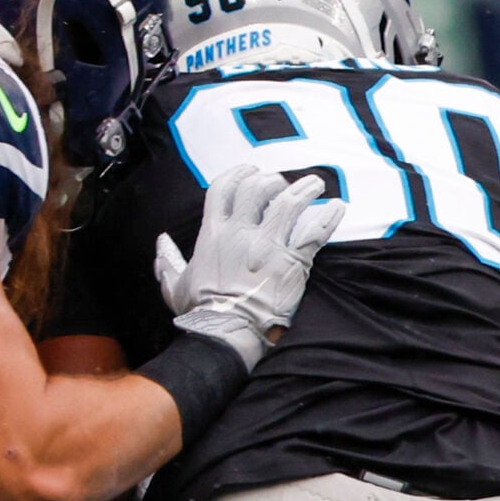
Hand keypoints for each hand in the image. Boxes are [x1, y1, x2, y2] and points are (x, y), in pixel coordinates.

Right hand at [156, 167, 345, 367]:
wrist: (228, 331)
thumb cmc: (201, 312)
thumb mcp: (175, 284)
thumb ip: (166, 260)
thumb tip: (160, 242)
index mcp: (213, 233)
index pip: (225, 188)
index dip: (239, 174)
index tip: (251, 170)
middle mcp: (241, 233)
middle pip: (258, 189)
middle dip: (271, 179)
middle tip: (282, 181)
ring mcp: (268, 246)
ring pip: (289, 203)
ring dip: (304, 189)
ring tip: (315, 183)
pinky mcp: (293, 262)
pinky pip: (315, 233)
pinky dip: (329, 217)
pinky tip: (339, 207)